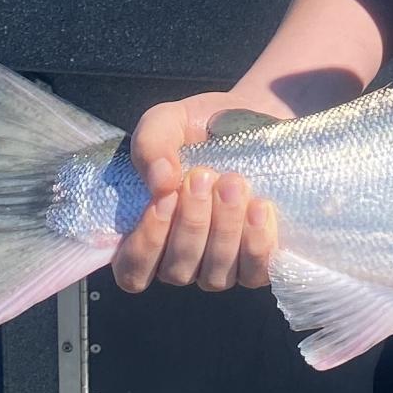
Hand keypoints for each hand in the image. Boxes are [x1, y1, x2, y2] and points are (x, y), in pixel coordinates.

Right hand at [108, 91, 278, 294]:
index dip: (145, 245)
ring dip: (224, 229)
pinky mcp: (257, 263)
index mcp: (149, 234)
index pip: (133, 270)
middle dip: (192, 223)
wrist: (254, 117)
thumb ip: (152, 146)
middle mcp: (181, 259)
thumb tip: (161, 181)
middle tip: (205, 176)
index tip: (165, 198)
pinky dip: (256, 243)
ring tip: (234, 183)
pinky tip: (260, 207)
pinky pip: (255, 273)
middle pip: (177, 270)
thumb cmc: (199, 128)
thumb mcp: (166, 123)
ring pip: (215, 275)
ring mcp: (220, 266)